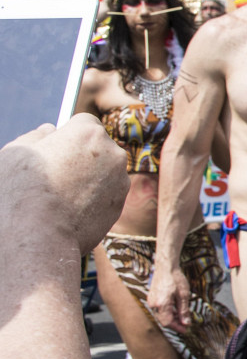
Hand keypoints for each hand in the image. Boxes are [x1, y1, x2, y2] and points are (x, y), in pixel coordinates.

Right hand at [0, 117, 128, 256]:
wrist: (37, 236)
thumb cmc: (20, 190)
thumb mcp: (16, 152)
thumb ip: (36, 135)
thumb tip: (49, 130)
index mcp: (88, 132)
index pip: (83, 123)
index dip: (66, 136)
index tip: (52, 150)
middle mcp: (112, 153)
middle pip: (96, 147)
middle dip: (79, 156)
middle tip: (53, 175)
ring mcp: (119, 181)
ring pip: (102, 172)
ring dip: (87, 178)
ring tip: (58, 196)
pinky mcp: (119, 206)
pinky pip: (104, 195)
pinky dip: (91, 199)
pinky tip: (69, 210)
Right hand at [146, 261, 191, 332]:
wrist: (166, 267)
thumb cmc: (176, 279)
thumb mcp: (184, 295)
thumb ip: (183, 311)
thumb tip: (186, 323)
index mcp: (161, 304)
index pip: (167, 323)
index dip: (177, 328)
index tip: (185, 329)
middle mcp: (153, 304)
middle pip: (163, 320)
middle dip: (174, 324)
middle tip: (185, 324)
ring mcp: (151, 301)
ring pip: (160, 316)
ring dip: (170, 318)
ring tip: (181, 317)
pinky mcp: (151, 298)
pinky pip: (158, 310)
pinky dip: (166, 312)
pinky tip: (175, 310)